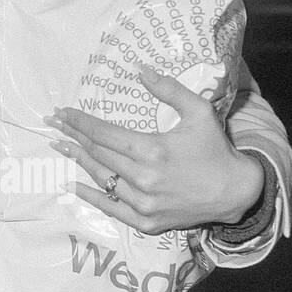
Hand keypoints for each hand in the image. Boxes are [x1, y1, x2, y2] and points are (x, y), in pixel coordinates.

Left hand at [48, 64, 263, 234]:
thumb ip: (169, 89)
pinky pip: (111, 209)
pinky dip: (90, 196)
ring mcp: (144, 204)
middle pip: (98, 154)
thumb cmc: (215, 149)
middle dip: (74, 136)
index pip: (104, 134)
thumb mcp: (199, 112)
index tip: (62, 112)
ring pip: (101, 178)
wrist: (237, 192)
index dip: (80, 122)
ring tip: (60, 145)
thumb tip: (140, 69)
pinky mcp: (147, 222)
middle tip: (54, 124)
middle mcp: (144, 179)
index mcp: (153, 150)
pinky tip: (72, 184)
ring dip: (78, 160)